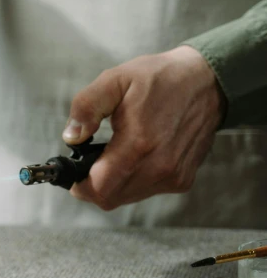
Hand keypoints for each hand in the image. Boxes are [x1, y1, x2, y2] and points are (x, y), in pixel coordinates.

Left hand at [62, 46, 225, 209]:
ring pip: (128, 197)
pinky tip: (137, 155)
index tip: (72, 172)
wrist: (206, 82)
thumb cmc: (159, 78)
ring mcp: (173, 176)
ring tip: (114, 153)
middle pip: (111, 198)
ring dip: (114, 183)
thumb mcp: (115, 80)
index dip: (80, 185)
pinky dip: (134, 180)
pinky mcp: (183, 179)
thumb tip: (70, 137)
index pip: (100, 187)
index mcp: (139, 142)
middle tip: (90, 160)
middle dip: (93, 184)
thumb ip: (87, 107)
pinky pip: (147, 191)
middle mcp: (159, 166)